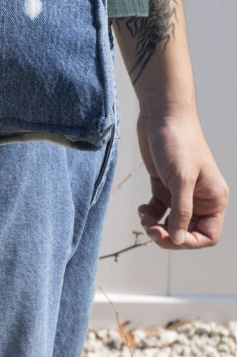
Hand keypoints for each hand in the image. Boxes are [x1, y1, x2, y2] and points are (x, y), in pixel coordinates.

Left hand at [135, 109, 228, 248]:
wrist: (161, 115)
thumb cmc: (178, 142)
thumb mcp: (181, 179)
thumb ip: (181, 212)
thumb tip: (179, 240)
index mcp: (214, 198)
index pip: (208, 235)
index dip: (190, 242)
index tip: (171, 237)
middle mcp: (200, 198)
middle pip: (188, 232)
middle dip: (169, 235)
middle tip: (152, 230)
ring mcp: (181, 192)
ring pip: (171, 223)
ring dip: (157, 227)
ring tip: (144, 219)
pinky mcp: (164, 185)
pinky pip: (159, 210)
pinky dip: (150, 214)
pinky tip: (142, 210)